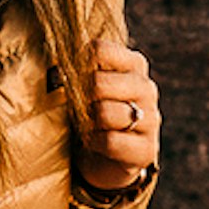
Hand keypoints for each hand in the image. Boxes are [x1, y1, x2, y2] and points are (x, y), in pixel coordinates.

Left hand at [79, 37, 160, 191]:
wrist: (104, 158)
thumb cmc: (91, 114)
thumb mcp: (86, 86)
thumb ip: (78, 69)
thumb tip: (57, 59)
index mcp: (133, 64)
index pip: (100, 50)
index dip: (78, 64)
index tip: (74, 78)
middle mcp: (146, 88)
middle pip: (98, 83)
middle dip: (81, 99)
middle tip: (82, 108)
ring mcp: (151, 119)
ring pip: (104, 113)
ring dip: (88, 123)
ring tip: (90, 126)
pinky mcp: (147, 150)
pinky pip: (110, 141)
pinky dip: (95, 143)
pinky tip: (95, 143)